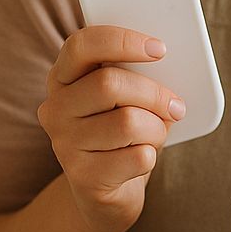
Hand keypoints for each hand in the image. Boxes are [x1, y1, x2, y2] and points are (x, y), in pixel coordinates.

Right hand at [38, 26, 185, 231]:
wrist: (107, 190)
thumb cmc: (123, 131)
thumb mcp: (126, 96)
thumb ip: (137, 75)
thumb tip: (170, 68)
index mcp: (63, 77)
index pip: (82, 44)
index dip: (123, 41)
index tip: (159, 49)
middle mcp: (55, 108)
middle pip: (109, 84)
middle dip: (154, 94)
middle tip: (176, 105)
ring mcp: (64, 144)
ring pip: (128, 122)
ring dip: (157, 129)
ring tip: (154, 135)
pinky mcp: (83, 177)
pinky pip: (138, 156)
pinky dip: (152, 155)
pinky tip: (141, 159)